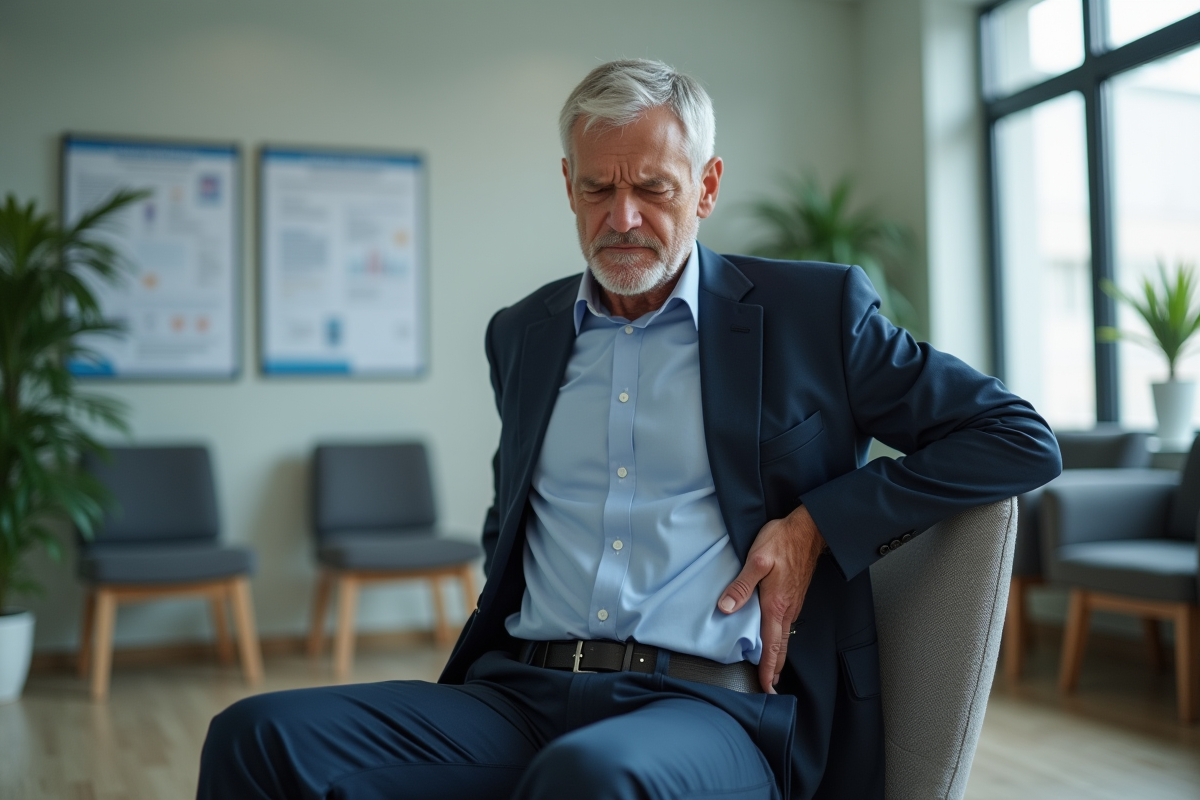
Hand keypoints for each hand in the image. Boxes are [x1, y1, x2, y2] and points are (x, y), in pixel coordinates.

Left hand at [717, 505, 824, 692]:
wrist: (809, 529)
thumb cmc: (783, 541)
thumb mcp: (757, 559)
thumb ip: (741, 585)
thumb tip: (726, 607)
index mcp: (776, 605)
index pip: (772, 646)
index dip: (768, 670)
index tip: (766, 689)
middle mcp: (787, 609)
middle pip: (781, 648)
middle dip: (775, 671)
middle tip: (769, 690)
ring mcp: (793, 604)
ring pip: (784, 637)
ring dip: (778, 656)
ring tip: (770, 671)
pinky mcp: (793, 596)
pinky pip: (786, 625)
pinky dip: (780, 640)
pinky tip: (774, 640)